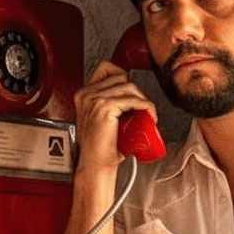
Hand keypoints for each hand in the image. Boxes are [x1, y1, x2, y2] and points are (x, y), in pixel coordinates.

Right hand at [74, 60, 156, 175]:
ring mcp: (93, 100)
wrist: (95, 165)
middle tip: (142, 108)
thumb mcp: (101, 120)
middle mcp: (86, 94)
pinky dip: (147, 107)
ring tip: (147, 114)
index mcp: (83, 94)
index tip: (133, 91)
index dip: (123, 76)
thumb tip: (132, 98)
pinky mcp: (104, 108)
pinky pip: (133, 100)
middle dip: (137, 91)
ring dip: (144, 100)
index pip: (106, 67)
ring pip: (129, 87)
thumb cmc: (101, 148)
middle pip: (121, 77)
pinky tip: (150, 116)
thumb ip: (108, 105)